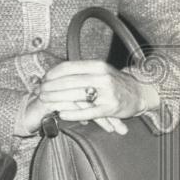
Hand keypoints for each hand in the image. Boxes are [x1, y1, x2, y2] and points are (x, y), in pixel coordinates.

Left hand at [39, 60, 155, 133]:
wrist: (140, 93)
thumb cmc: (114, 82)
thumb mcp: (100, 70)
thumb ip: (80, 70)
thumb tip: (55, 72)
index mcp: (97, 65)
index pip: (69, 67)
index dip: (52, 73)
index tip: (42, 78)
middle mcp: (102, 77)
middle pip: (69, 81)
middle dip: (50, 86)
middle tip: (39, 91)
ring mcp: (107, 93)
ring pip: (76, 95)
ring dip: (57, 98)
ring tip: (45, 101)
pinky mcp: (110, 108)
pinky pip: (87, 111)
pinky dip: (73, 113)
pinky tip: (61, 113)